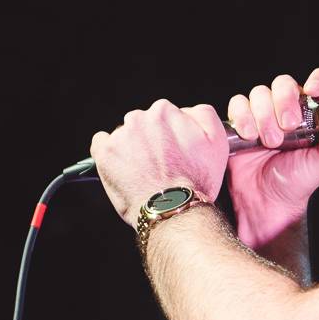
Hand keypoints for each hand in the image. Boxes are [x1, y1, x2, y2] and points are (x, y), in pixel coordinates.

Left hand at [89, 99, 229, 226]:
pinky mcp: (105, 153)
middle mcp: (140, 118)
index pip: (164, 115)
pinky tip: (122, 166)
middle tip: (160, 164)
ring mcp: (120, 136)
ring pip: (124, 135)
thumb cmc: (196, 180)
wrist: (174, 209)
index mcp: (165, 112)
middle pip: (143, 123)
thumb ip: (204, 115)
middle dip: (150, 140)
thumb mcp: (217, 142)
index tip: (173, 151)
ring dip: (132, 148)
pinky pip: (101, 143)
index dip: (170, 134)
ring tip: (144, 171)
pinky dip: (109, 152)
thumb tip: (189, 111)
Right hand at [224, 67, 318, 244]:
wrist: (267, 201)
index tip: (313, 90)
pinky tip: (250, 136)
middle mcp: (290, 108)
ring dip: (264, 115)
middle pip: (284, 83)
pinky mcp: (242, 121)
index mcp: (315, 113)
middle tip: (288, 127)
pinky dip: (243, 117)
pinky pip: (238, 103)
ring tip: (270, 142)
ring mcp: (265, 113)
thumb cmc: (299, 182)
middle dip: (284, 102)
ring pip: (259, 92)